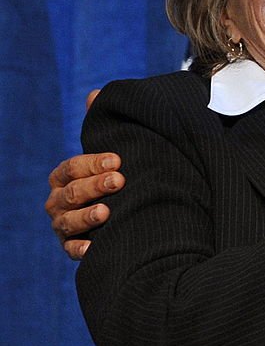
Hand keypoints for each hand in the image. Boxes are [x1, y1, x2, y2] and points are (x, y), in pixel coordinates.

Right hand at [45, 86, 122, 258]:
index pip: (72, 168)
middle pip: (70, 193)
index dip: (92, 163)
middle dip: (93, 185)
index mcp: (64, 176)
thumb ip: (100, 126)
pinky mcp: (73, 248)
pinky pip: (71, 251)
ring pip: (67, 222)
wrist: (124, 209)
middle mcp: (59, 202)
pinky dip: (80, 250)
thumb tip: (95, 94)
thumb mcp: (110, 152)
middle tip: (119, 180)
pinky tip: (92, 248)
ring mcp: (64, 226)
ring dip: (85, 217)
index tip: (117, 160)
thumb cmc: (114, 175)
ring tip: (106, 211)